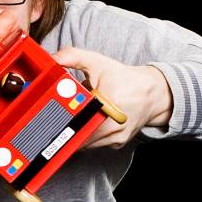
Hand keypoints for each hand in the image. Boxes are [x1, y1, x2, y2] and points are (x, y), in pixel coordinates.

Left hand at [46, 46, 174, 148]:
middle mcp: (115, 123)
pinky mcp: (117, 143)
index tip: (49, 115)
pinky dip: (86, 135)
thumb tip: (52, 58)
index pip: (77, 117)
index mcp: (109, 101)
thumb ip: (73, 57)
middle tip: (54, 118)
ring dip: (75, 131)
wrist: (152, 94)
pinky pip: (93, 144)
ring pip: (84, 142)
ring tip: (72, 118)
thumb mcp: (99, 62)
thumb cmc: (125, 79)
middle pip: (78, 133)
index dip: (60, 117)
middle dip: (64, 126)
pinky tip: (86, 123)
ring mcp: (117, 136)